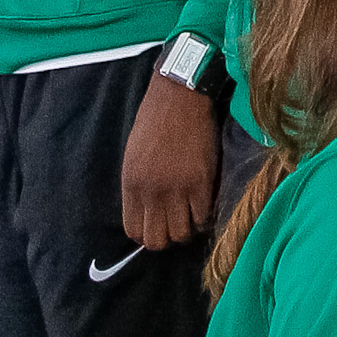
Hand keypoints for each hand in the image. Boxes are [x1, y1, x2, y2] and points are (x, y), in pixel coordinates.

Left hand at [119, 72, 219, 249]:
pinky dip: (205, 216)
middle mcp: (152, 191)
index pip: (134, 230)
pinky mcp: (202, 182)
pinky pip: (204, 216)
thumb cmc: (154, 120)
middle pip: (157, 240)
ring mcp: (178, 188)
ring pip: (182, 233)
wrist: (179, 96)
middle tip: (174, 224)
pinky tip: (204, 204)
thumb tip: (146, 211)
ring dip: (187, 228)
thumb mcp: (133, 155)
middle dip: (166, 237)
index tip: (155, 227)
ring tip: (191, 215)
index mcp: (131, 183)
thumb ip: (138, 186)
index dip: (145, 235)